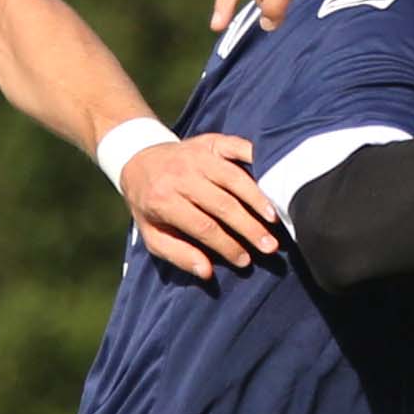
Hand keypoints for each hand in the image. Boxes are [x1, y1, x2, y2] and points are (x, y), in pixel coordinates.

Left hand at [119, 131, 285, 277]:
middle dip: (249, 228)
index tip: (245, 261)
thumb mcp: (153, 235)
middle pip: (223, 204)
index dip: (227, 246)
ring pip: (234, 178)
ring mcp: (198, 156)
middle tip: (270, 247)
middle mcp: (182, 175)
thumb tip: (207, 272)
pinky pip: (238, 148)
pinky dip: (257, 160)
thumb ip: (178, 254)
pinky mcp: (210, 142)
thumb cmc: (150, 205)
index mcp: (164, 200)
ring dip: (257, 199)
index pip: (204, 227)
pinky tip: (273, 176)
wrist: (139, 161)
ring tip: (275, 220)